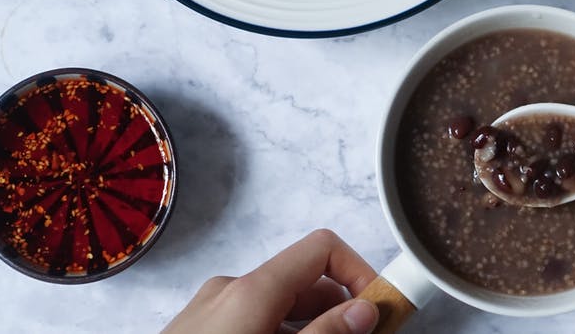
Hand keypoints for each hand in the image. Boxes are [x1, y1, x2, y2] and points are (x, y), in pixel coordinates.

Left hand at [163, 229, 378, 333]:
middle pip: (303, 284)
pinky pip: (251, 325)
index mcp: (251, 291)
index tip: (379, 310)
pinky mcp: (196, 333)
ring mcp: (208, 313)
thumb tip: (366, 310)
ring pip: (278, 310)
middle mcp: (228, 291)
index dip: (359, 273)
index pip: (322, 249)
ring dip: (309, 332)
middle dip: (338, 314)